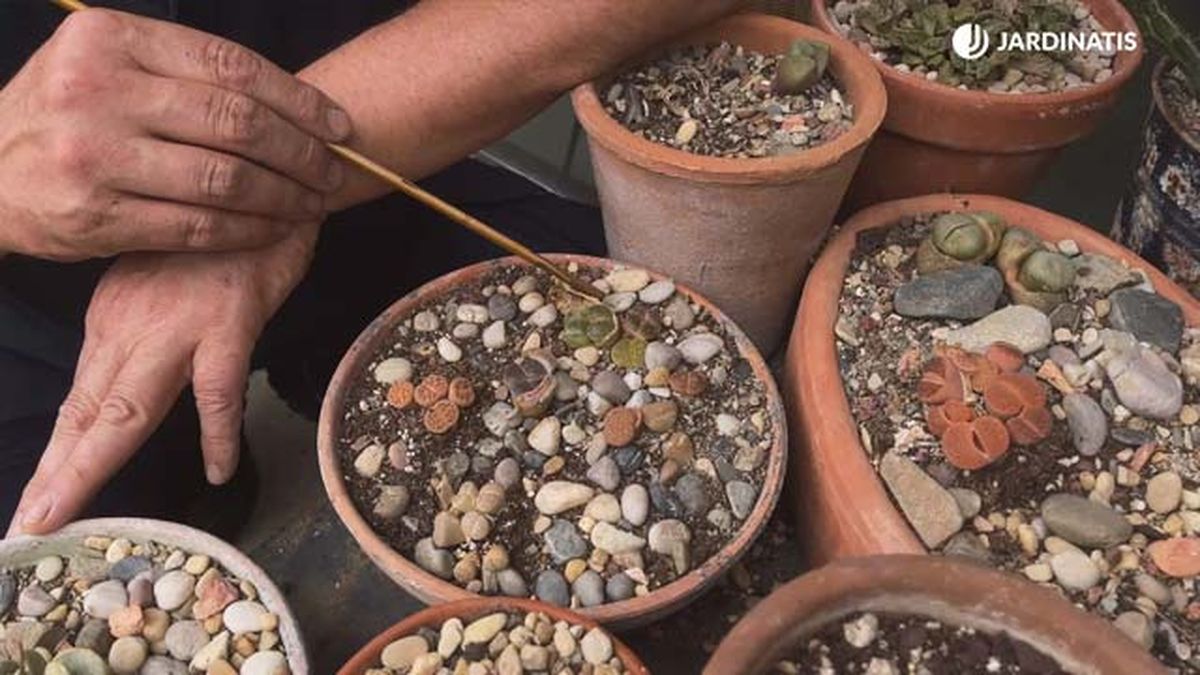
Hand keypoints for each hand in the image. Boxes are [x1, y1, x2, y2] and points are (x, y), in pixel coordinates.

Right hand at [0, 8, 348, 260]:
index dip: (298, 99)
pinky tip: (273, 228)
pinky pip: (197, 225)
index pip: (232, 67)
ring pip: (225, 178)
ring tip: (311, 202)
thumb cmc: (64, 114)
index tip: (337, 124)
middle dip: (302, 151)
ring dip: (284, 196)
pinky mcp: (96, 214)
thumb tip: (287, 99)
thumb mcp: (104, 64)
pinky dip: (248, 229)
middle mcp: (98, 90)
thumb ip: (179, 69)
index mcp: (110, 40)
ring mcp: (94, 154)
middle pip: (237, 122)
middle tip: (332, 170)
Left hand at [6, 223, 317, 535]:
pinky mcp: (228, 322)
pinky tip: (219, 469)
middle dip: (55, 472)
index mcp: (113, 315)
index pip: (80, 398)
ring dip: (89, 465)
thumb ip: (147, 324)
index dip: (59, 450)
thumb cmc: (226, 232)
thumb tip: (138, 374)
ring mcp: (176, 326)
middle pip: (86, 413)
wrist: (268, 176)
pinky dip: (218, 433)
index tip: (39, 497)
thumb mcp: (168, 277)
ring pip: (125, 409)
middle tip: (28, 522)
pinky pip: (220, 389)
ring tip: (62, 512)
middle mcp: (130, 325)